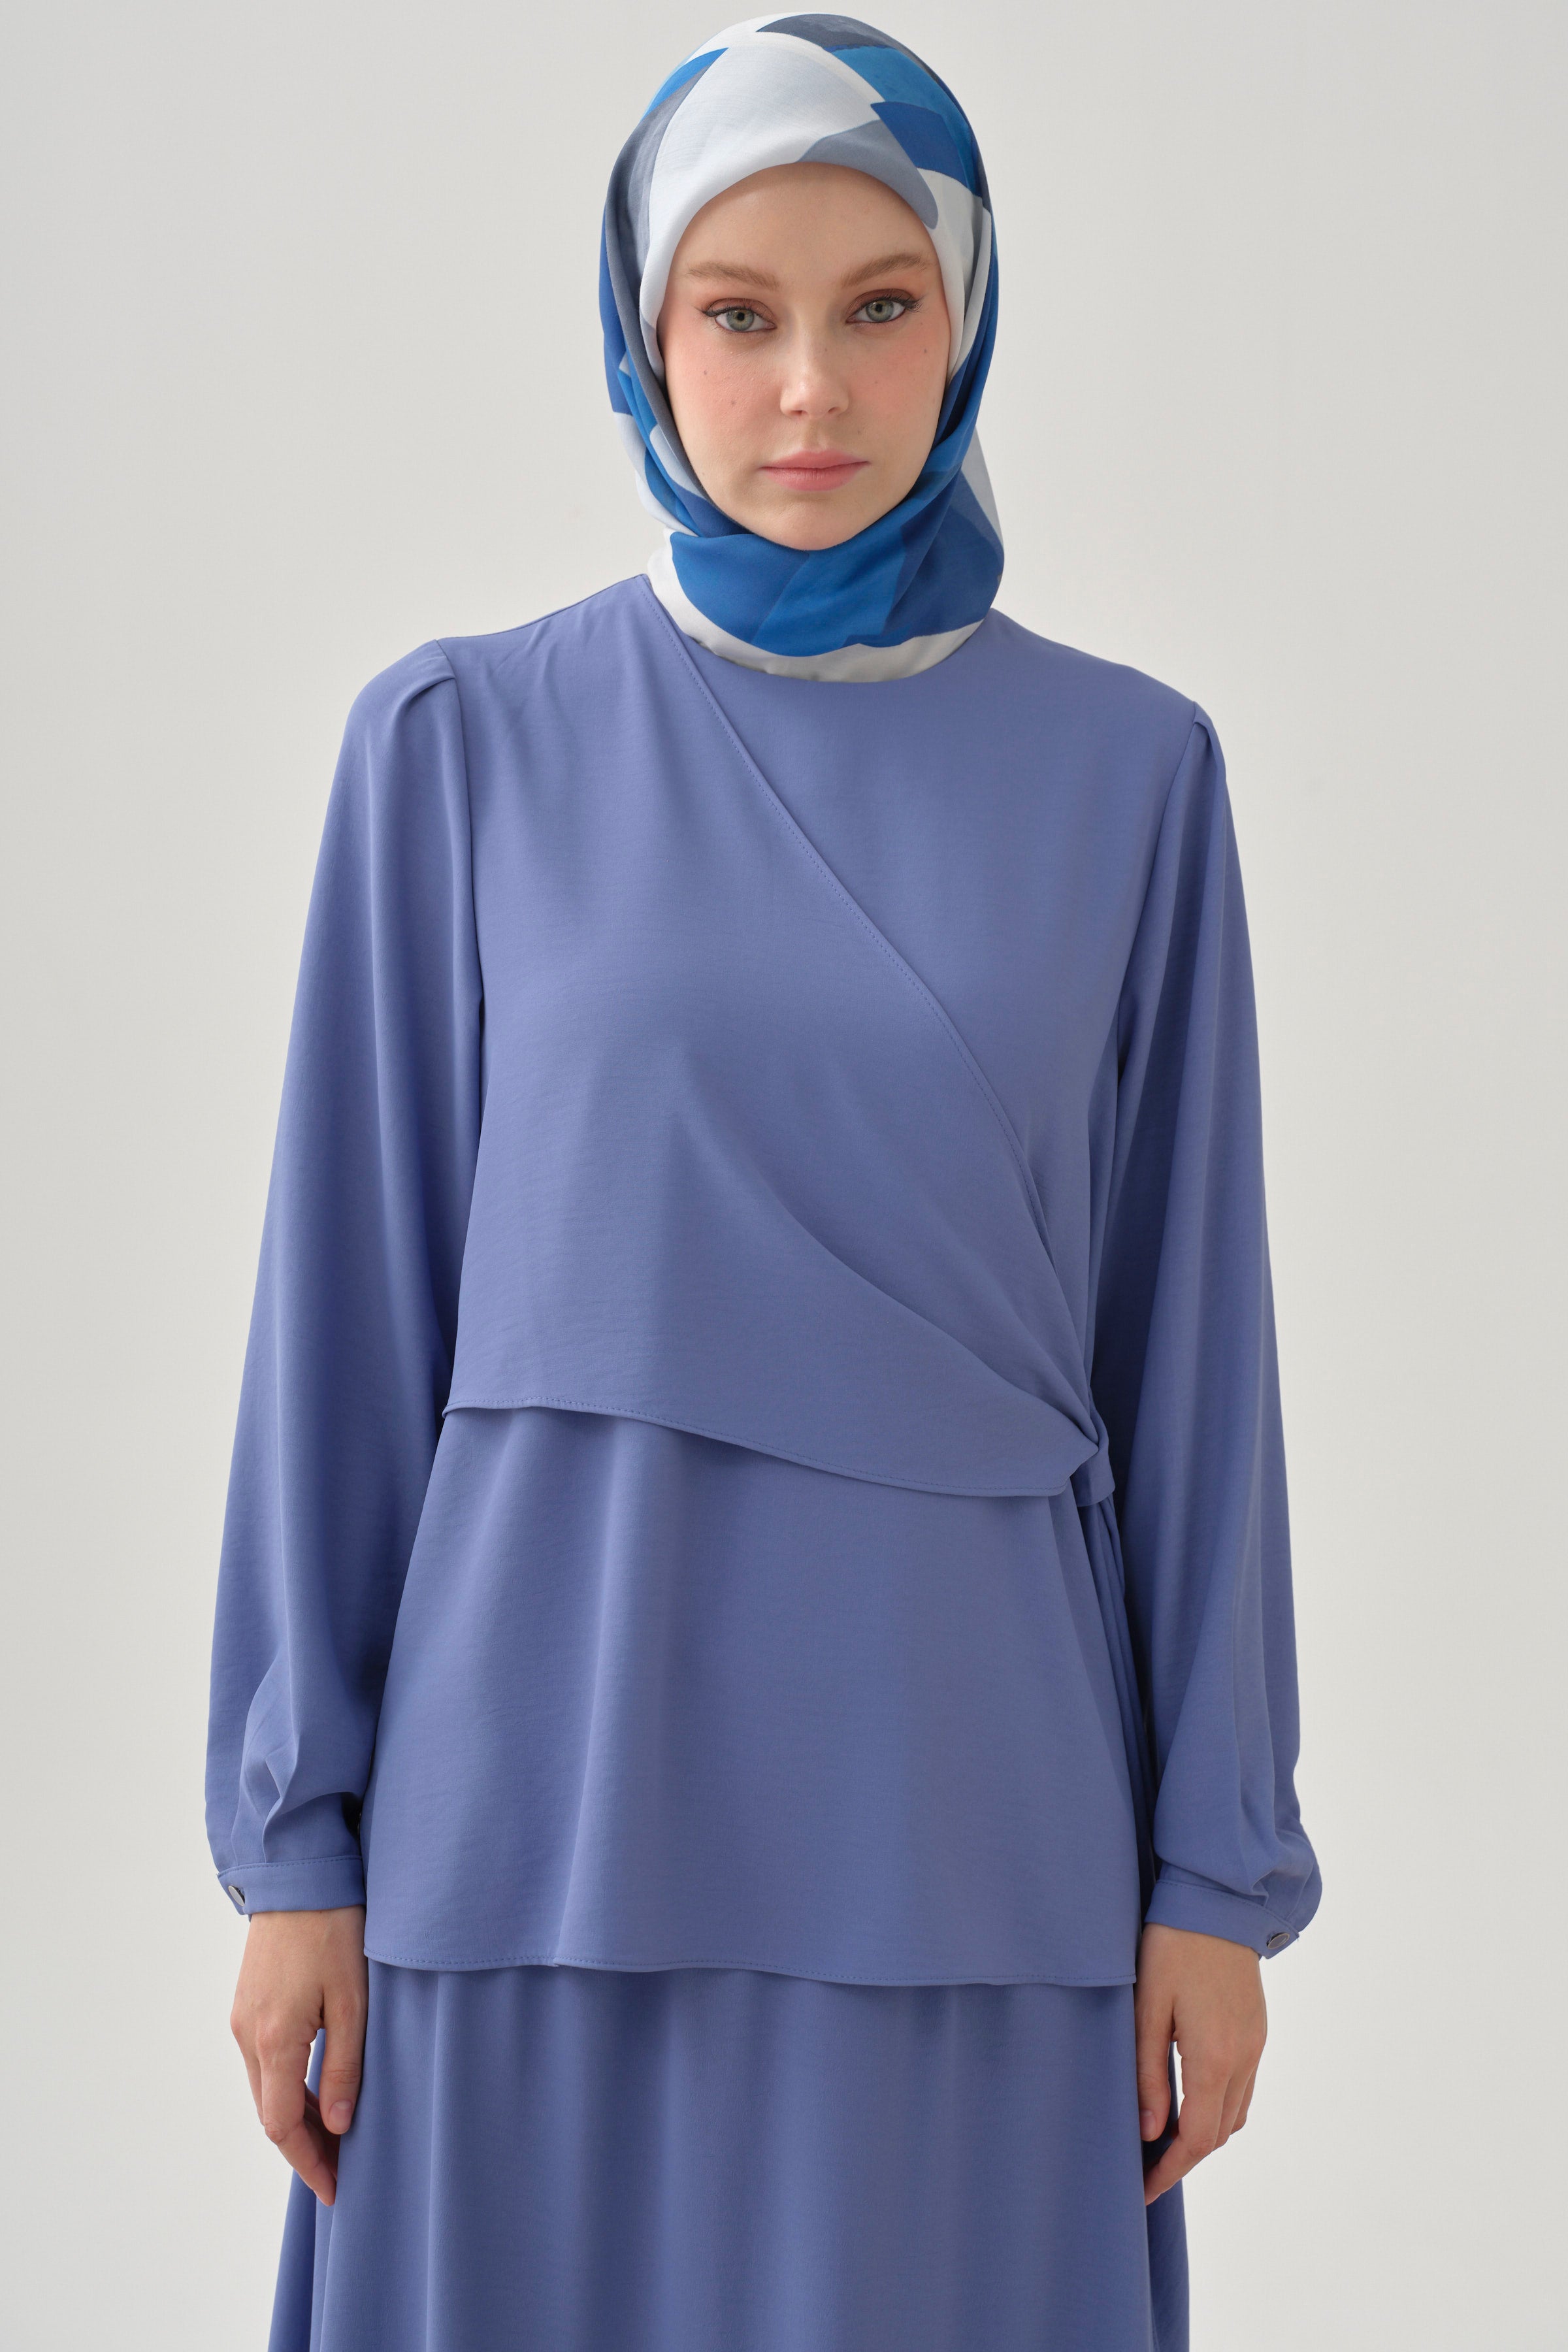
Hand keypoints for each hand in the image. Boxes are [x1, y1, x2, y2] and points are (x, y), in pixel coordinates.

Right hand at [230, 1906, 367, 2204]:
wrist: (298, 1876)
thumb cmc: (334, 1930)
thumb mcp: (353, 2000)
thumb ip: (344, 2065)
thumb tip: (341, 2125)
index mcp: (274, 2039)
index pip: (283, 2126)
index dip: (309, 2163)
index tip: (336, 2190)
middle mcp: (248, 2035)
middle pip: (270, 2113)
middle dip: (304, 2148)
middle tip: (342, 2171)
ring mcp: (243, 2019)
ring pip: (266, 2090)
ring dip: (296, 2118)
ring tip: (337, 2136)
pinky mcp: (247, 2004)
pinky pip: (264, 2063)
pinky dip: (287, 2087)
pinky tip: (317, 2091)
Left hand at [1134, 1923, 1266, 2204]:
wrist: (1217, 1903)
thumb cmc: (1173, 1947)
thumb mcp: (1147, 2007)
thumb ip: (1148, 2072)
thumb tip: (1150, 2131)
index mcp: (1214, 2057)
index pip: (1197, 2138)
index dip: (1169, 2170)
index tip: (1143, 2188)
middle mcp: (1243, 2058)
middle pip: (1219, 2134)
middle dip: (1184, 2161)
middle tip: (1147, 2173)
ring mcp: (1255, 2045)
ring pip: (1235, 2114)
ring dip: (1204, 2136)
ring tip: (1164, 2143)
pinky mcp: (1257, 2031)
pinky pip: (1243, 2088)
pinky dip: (1219, 2109)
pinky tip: (1191, 2103)